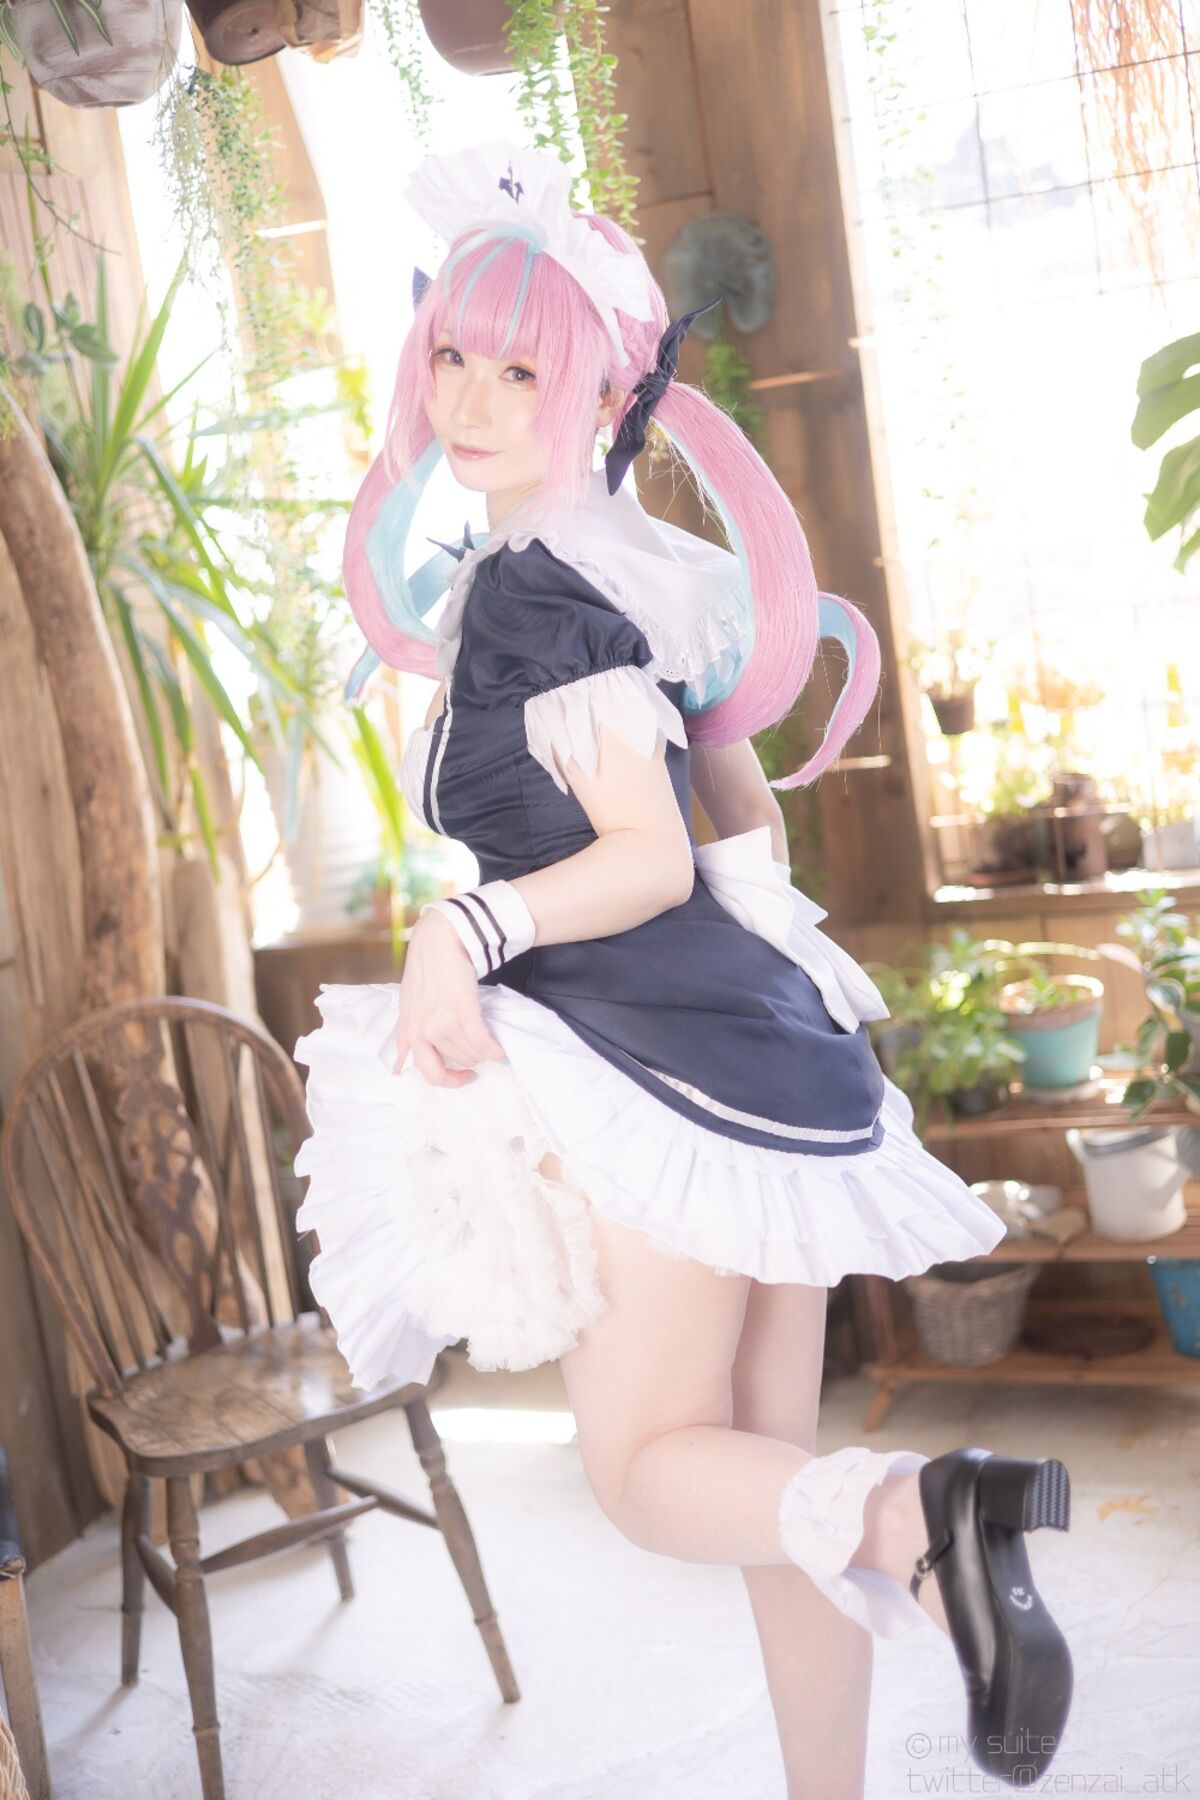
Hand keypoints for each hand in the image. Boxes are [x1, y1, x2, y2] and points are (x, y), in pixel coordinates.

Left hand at [393, 909, 507, 1087]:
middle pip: (455, 1064)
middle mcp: (421, 1032)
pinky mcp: (461, 1011)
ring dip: (484, 1052)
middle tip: (481, 1051)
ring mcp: (440, 1023)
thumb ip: (411, 1030)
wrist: (439, 940)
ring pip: (470, 1054)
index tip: (463, 1075)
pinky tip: (501, 1048)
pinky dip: (495, 1050)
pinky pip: (483, 1044)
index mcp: (408, 1032)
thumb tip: (405, 1061)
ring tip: (490, 1040)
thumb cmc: (426, 969)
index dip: (449, 1080)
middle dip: (471, 1062)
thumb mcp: (409, 1004)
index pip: (427, 1072)